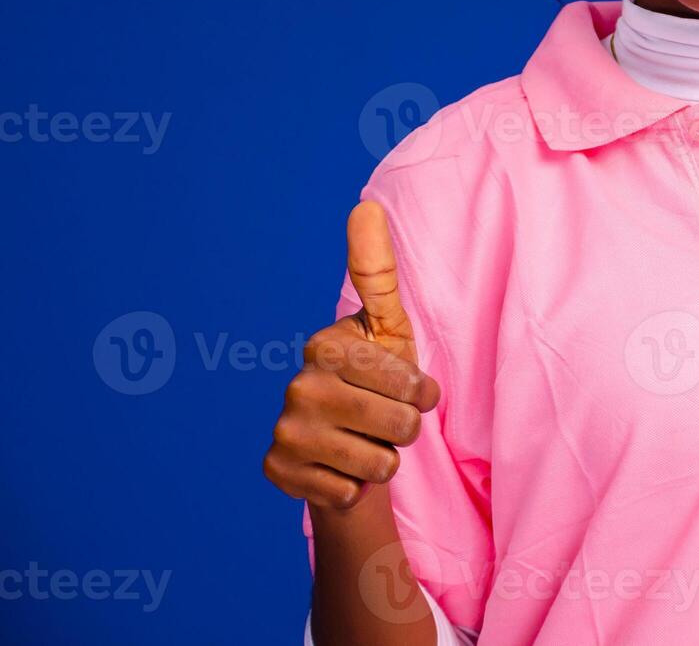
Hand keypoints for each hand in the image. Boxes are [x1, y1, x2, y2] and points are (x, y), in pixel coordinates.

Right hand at [263, 200, 441, 510]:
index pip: (407, 383)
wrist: (349, 445)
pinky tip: (341, 469)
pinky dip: (355, 488)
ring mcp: (285, 430)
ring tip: (366, 442)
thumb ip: (378, 271)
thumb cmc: (379, 380)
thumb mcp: (389, 327)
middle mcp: (297, 386)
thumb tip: (365, 205)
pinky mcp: (277, 472)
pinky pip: (348, 493)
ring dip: (383, 459)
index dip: (421, 394)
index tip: (412, 389)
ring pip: (377, 464)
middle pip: (397, 426)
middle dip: (406, 429)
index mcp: (326, 346)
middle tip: (388, 420)